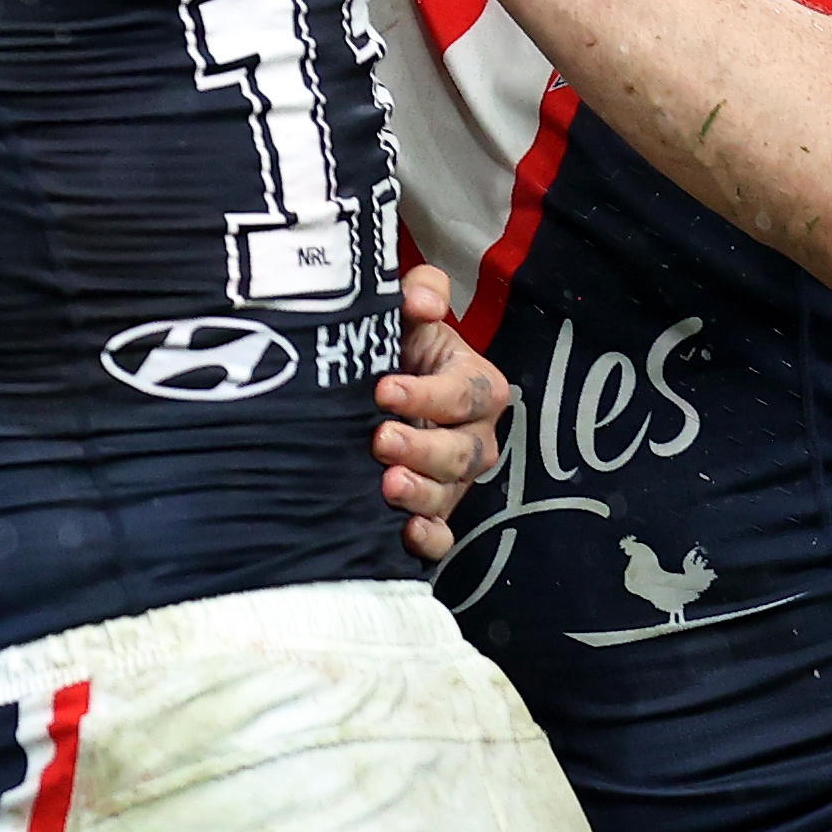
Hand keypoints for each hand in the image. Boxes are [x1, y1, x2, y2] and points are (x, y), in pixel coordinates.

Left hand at [373, 263, 504, 560]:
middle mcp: (471, 434)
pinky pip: (442, 535)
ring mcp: (451, 477)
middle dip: (425, 448)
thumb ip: (417, 291)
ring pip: (452, 492)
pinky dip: (428, 539)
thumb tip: (423, 303)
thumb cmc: (387, 346)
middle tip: (380, 440)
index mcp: (472, 384)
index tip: (384, 389)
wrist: (358, 386)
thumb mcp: (401, 312)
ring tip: (387, 486)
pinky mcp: (430, 511)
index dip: (430, 394)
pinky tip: (407, 535)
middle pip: (465, 451)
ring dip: (423, 493)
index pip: (467, 393)